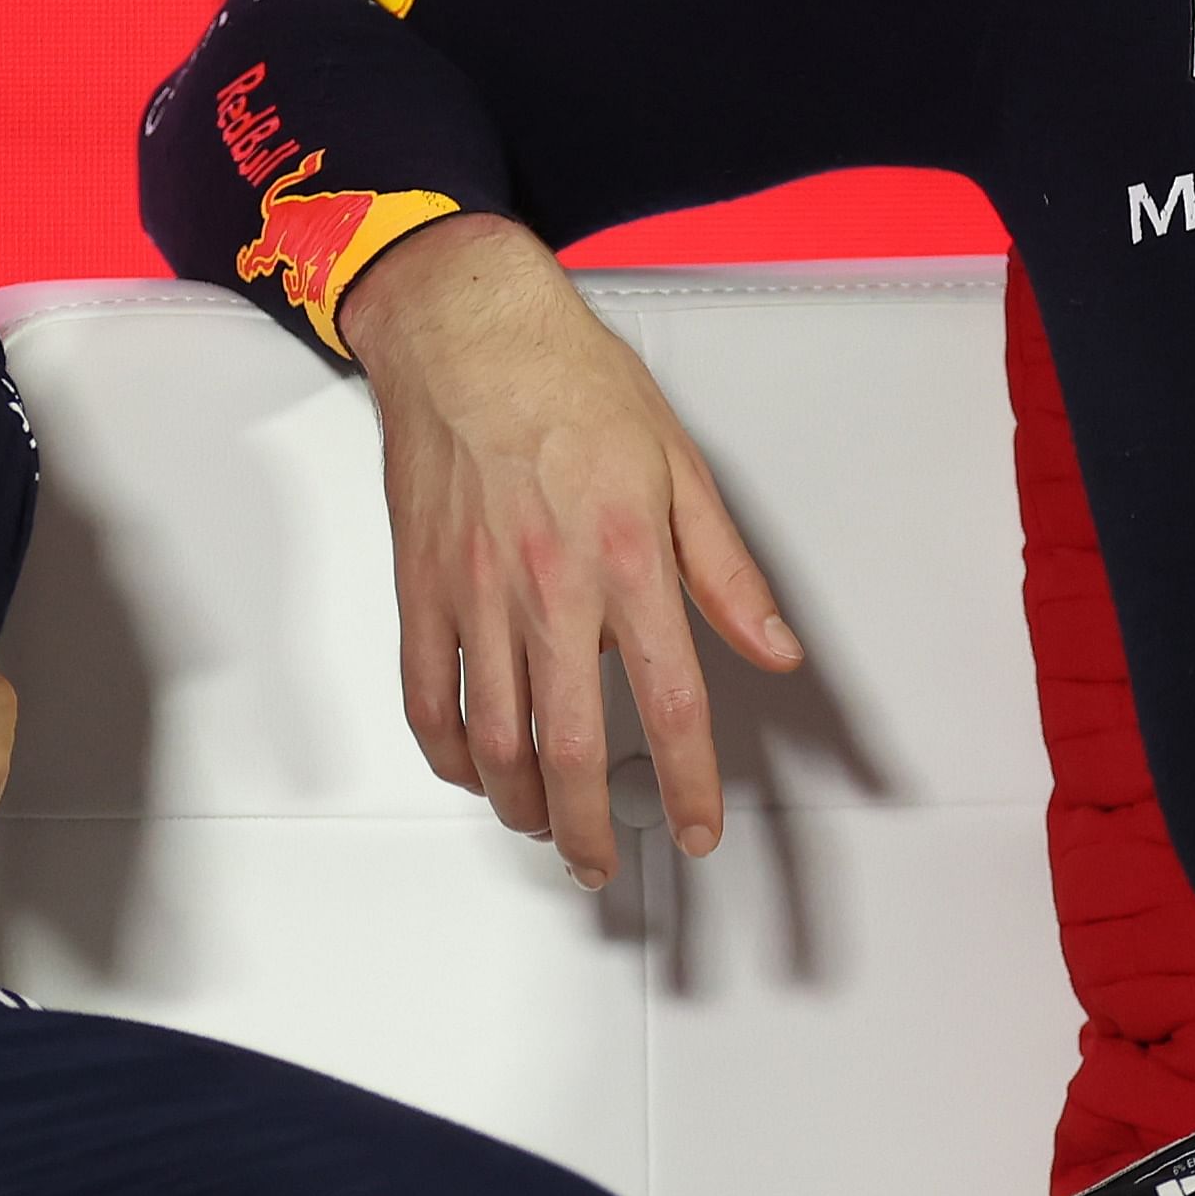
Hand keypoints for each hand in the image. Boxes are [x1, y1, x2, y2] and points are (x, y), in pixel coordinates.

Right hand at [339, 213, 801, 888]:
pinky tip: (475, 773)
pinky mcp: (421, 587)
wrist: (464, 329)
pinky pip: (429, 697)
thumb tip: (772, 647)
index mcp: (629, 561)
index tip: (698, 830)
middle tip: (603, 866)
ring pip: (495, 741)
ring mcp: (476, 594)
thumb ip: (725, 570)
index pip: (671, 704)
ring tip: (544, 829)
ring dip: (521, 806)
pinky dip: (450, 755)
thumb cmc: (572, 382)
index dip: (688, 786)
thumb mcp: (680, 464)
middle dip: (591, 830)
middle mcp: (551, 590)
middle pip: (573, 749)